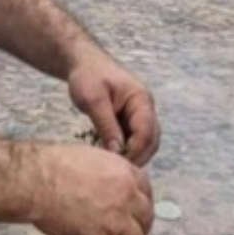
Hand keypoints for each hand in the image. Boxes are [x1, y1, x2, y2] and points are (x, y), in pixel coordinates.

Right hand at [27, 144, 154, 234]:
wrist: (36, 180)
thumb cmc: (53, 166)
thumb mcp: (92, 159)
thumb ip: (108, 175)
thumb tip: (108, 189)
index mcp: (126, 172)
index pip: (146, 193)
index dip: (137, 205)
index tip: (129, 212)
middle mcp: (127, 195)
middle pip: (145, 218)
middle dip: (134, 226)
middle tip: (118, 232)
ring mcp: (117, 219)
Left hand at [67, 51, 160, 165]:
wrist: (82, 62)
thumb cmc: (88, 76)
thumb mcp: (93, 100)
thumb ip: (106, 125)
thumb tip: (117, 151)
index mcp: (141, 100)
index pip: (146, 132)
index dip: (135, 151)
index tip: (119, 164)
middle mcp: (145, 108)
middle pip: (151, 140)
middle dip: (138, 157)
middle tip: (118, 172)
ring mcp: (138, 115)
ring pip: (143, 143)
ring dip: (132, 155)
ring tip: (113, 168)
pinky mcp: (128, 120)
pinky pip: (132, 140)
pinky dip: (124, 150)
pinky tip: (109, 158)